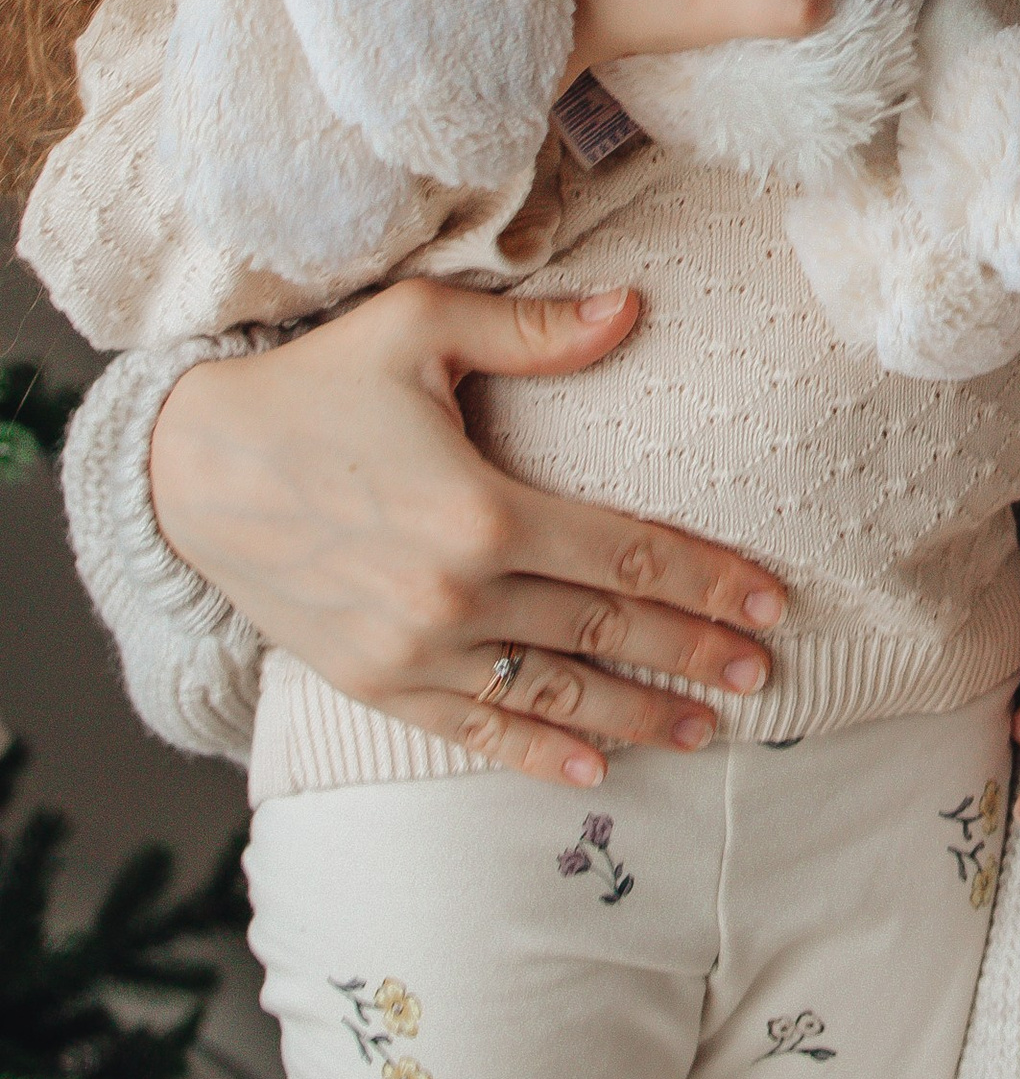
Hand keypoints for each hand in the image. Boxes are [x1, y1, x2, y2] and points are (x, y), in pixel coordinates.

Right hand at [149, 279, 786, 785]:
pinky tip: (596, 769)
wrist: (190, 469)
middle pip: (606, 630)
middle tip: (764, 673)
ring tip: (708, 727)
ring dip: (640, 715)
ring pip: (554, 693)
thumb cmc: (314, 384)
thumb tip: (635, 308)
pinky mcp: (375, 684)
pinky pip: (474, 730)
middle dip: (695, 652)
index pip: (625, 554)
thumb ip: (535, 333)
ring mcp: (415, 651)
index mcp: (482, 509)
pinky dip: (538, 752)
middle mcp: (456, 594)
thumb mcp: (419, 328)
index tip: (771, 601)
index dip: (706, 580)